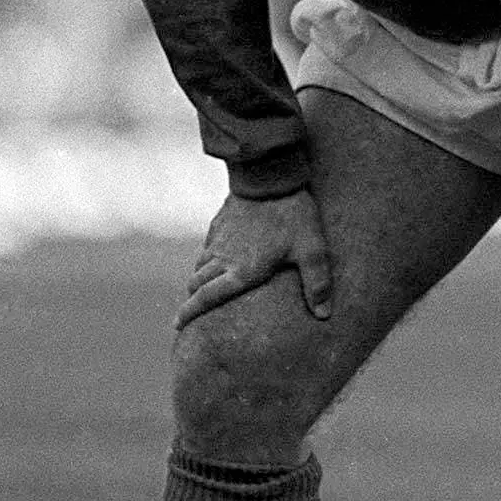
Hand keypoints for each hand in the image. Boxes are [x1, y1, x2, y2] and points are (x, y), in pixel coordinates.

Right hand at [176, 188, 334, 328]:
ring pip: (200, 265)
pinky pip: (208, 245)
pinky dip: (207, 258)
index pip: (207, 298)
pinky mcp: (221, 221)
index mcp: (241, 272)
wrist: (270, 174)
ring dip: (199, 280)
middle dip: (192, 300)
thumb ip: (318, 284)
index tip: (176, 325)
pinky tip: (217, 257)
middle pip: (198, 284)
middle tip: (190, 311)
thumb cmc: (293, 215)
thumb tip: (324, 314)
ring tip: (204, 288)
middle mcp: (224, 258)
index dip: (189, 314)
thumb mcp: (312, 251)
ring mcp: (220, 238)